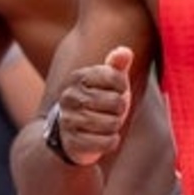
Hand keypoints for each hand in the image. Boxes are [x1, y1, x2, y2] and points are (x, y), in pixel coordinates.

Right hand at [52, 46, 135, 167]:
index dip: (122, 88)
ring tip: (103, 124)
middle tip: (108, 111)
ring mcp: (69, 120)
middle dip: (119, 110)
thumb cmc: (96, 103)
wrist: (70, 134)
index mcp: (78, 77)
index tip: (115, 91)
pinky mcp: (73, 142)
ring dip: (114, 127)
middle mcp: (70, 97)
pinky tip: (100, 138)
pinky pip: (108, 142)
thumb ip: (116, 65)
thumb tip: (125, 51)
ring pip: (113, 124)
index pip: (117, 78)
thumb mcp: (108, 82)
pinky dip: (111, 142)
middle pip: (118, 103)